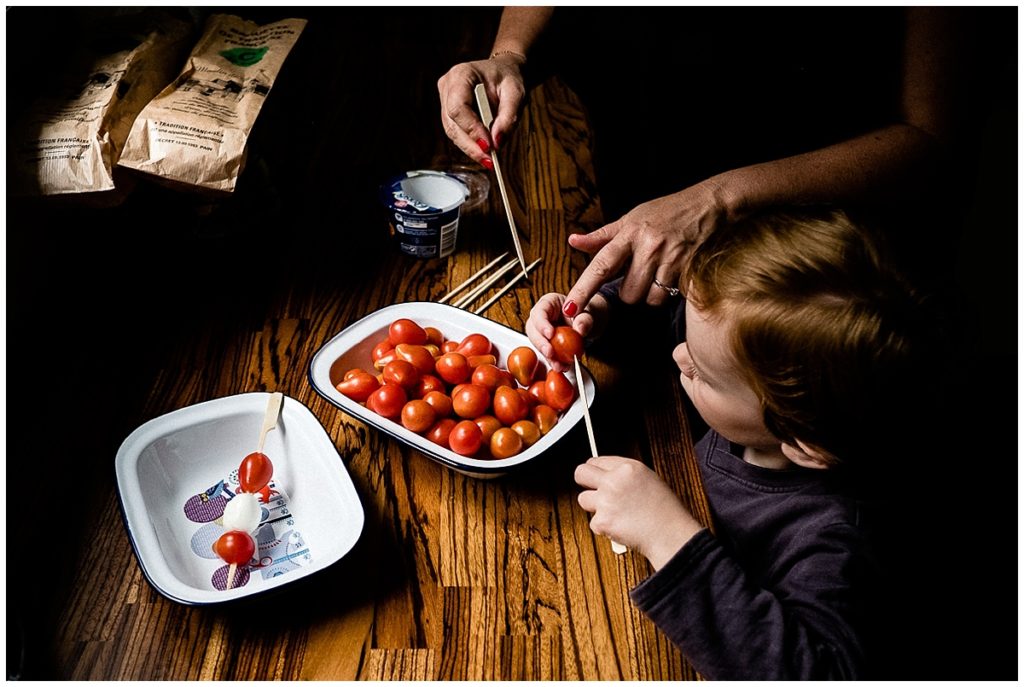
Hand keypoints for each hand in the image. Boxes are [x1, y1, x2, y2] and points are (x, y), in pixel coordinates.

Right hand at [437, 54, 526, 166]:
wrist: (503, 72)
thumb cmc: (508, 78)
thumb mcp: (516, 94)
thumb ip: (508, 117)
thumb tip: (497, 142)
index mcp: (461, 74)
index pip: (458, 107)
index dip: (471, 129)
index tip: (488, 146)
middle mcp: (448, 86)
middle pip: (452, 123)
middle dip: (471, 145)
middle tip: (490, 160)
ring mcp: (445, 99)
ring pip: (452, 132)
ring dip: (470, 148)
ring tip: (489, 160)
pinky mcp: (448, 111)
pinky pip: (456, 133)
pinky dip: (470, 145)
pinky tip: (483, 152)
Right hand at [525, 292, 606, 371]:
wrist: (587, 323)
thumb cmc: (584, 313)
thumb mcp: (588, 313)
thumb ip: (584, 319)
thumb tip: (579, 328)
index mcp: (549, 303)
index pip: (540, 312)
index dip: (542, 324)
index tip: (550, 333)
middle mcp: (542, 317)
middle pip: (533, 330)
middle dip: (541, 343)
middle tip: (550, 352)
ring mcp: (542, 332)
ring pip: (538, 344)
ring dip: (548, 356)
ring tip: (559, 364)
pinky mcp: (547, 345)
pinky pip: (547, 354)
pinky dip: (555, 362)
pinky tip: (562, 366)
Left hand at [563, 180, 728, 314]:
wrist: (708, 205)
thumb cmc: (666, 212)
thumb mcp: (631, 218)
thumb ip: (602, 236)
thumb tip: (573, 241)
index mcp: (629, 234)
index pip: (601, 265)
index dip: (583, 289)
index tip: (570, 307)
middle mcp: (648, 246)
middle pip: (628, 293)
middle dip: (632, 291)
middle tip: (641, 273)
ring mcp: (671, 258)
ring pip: (650, 298)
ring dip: (652, 293)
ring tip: (659, 272)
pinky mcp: (689, 269)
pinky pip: (672, 296)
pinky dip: (671, 291)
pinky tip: (674, 273)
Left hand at [575, 456, 701, 569]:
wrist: (670, 534)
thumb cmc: (664, 511)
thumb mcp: (649, 480)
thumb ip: (625, 475)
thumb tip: (605, 475)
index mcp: (628, 468)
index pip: (596, 461)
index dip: (596, 471)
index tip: (597, 478)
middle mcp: (615, 481)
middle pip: (580, 473)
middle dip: (583, 482)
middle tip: (593, 491)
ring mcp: (607, 501)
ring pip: (583, 499)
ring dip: (594, 507)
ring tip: (614, 513)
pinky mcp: (603, 521)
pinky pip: (593, 523)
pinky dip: (604, 527)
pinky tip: (620, 526)